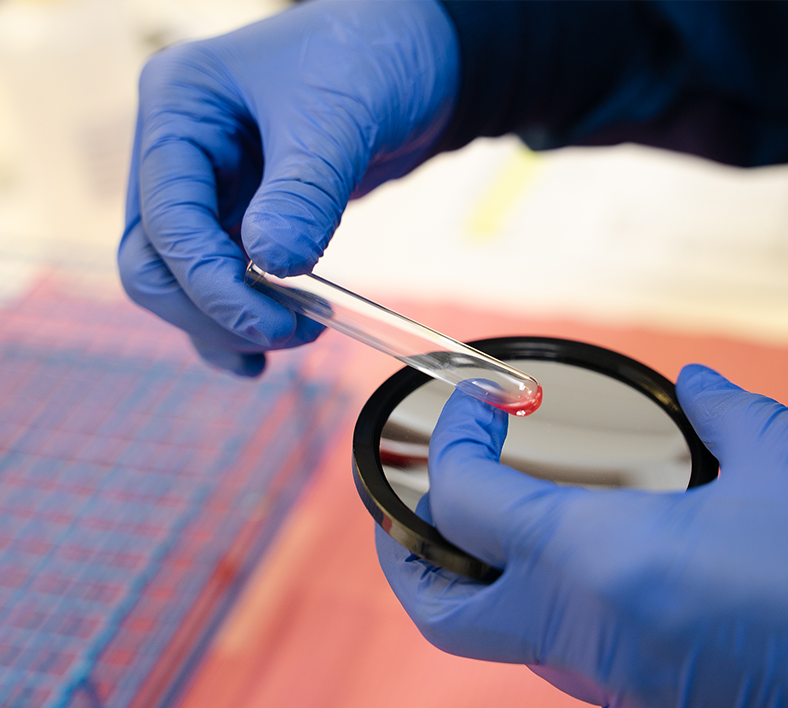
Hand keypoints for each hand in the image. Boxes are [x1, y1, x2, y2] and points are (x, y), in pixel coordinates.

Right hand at [119, 0, 458, 374]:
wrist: (417, 61)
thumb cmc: (371, 59)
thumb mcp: (335, 119)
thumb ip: (302, 193)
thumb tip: (274, 265)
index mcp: (179, 107)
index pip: (166, 218)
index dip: (211, 283)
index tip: (270, 324)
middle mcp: (181, 151)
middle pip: (155, 260)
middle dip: (213, 308)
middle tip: (287, 332)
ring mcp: (210, 187)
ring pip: (183, 280)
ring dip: (227, 322)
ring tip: (295, 336)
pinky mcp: (244, 216)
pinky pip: (220, 281)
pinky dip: (234, 321)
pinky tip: (262, 354)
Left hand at [376, 365, 787, 707]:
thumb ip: (726, 413)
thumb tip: (700, 386)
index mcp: (604, 564)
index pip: (467, 505)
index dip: (451, 444)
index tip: (475, 407)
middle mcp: (593, 637)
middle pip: (446, 616)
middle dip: (413, 556)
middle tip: (420, 500)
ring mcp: (622, 686)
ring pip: (506, 641)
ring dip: (481, 580)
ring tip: (501, 517)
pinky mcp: (658, 703)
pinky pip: (571, 655)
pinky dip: (550, 603)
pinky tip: (591, 554)